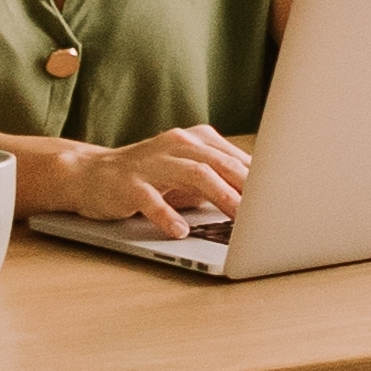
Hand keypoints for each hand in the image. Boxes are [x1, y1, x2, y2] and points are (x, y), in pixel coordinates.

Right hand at [56, 124, 249, 230]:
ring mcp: (152, 162)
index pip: (234, 158)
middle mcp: (177, 145)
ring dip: (220, 195)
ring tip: (237, 217)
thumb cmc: (147, 176)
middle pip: (220, 163)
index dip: (259, 178)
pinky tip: (181, 231)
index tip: (280, 197)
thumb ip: (216, 180)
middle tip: (267, 209)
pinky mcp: (129, 183)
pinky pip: (152, 199)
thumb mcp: (184, 173)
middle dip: (247, 186)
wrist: (90, 174)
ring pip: (194, 174)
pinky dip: (168, 215)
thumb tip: (255, 199)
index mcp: (195, 139)